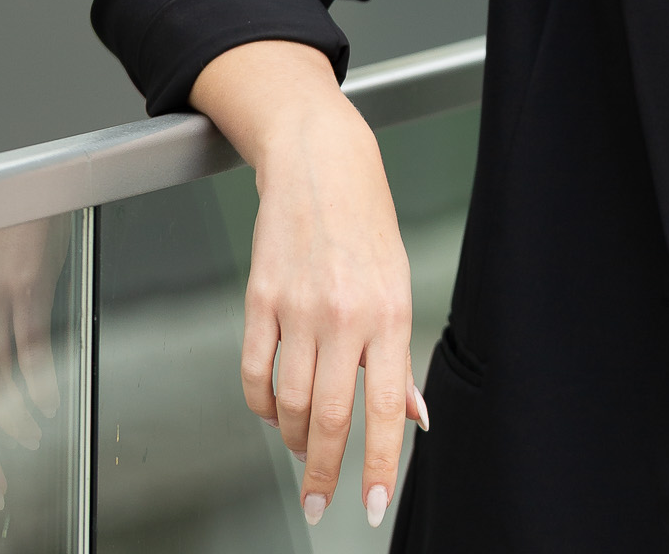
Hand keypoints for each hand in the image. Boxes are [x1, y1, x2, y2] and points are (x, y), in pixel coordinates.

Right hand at [194, 41, 426, 528]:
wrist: (321, 164)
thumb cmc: (366, 221)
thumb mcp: (400, 284)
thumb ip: (401, 356)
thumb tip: (415, 415)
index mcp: (390, 312)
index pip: (387, 406)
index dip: (380, 463)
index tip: (372, 504)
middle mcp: (345, 314)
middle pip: (327, 417)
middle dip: (323, 472)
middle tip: (319, 502)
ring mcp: (298, 308)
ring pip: (286, 403)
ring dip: (290, 439)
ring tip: (299, 448)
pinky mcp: (259, 300)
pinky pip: (253, 373)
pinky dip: (259, 404)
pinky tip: (270, 408)